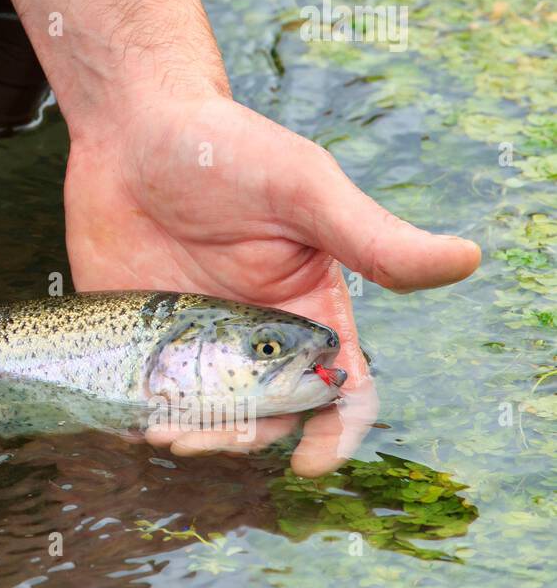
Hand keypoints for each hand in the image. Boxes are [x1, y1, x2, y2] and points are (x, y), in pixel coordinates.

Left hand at [65, 92, 479, 475]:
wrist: (133, 125)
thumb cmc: (229, 149)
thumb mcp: (304, 188)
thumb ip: (371, 236)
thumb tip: (465, 259)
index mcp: (307, 311)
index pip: (338, 390)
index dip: (335, 433)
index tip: (311, 461)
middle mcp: (253, 336)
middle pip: (264, 415)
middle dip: (242, 438)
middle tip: (203, 437)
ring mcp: (192, 339)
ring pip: (201, 413)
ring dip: (189, 433)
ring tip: (159, 430)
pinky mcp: (136, 333)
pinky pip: (139, 389)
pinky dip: (132, 414)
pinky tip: (121, 417)